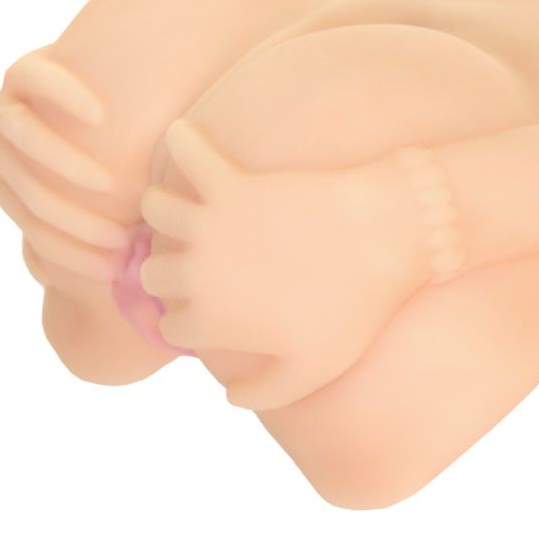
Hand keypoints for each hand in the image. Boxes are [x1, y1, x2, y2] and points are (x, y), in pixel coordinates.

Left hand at [0, 46, 129, 280]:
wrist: (110, 95)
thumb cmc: (112, 158)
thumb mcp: (97, 205)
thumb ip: (84, 228)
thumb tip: (65, 279)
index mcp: (15, 186)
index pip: (36, 230)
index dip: (72, 254)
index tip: (114, 269)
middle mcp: (4, 150)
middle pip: (29, 191)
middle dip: (74, 223)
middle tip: (121, 238)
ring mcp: (11, 108)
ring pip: (21, 138)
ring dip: (62, 167)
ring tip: (106, 185)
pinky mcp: (28, 71)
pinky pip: (36, 82)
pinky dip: (63, 98)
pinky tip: (99, 117)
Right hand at [140, 118, 430, 409]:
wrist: (385, 240)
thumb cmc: (354, 309)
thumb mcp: (312, 372)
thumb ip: (263, 393)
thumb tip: (228, 396)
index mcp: (210, 320)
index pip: (171, 325)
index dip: (191, 322)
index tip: (211, 312)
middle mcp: (195, 271)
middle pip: (153, 272)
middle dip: (170, 273)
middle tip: (200, 264)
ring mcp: (210, 222)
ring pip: (155, 209)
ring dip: (167, 211)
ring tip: (193, 210)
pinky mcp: (231, 181)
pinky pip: (186, 149)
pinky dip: (184, 143)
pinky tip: (192, 144)